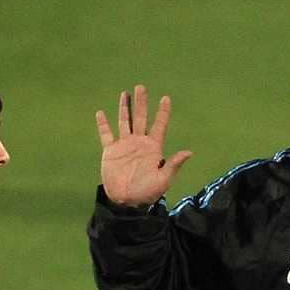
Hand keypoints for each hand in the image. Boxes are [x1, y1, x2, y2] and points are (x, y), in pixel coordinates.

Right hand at [96, 84, 193, 206]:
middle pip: (141, 118)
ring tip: (125, 93)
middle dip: (141, 103)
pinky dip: (103, 124)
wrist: (127, 202)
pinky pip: (106, 135)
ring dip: (124, 108)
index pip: (159, 125)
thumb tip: (189, 152)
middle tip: (141, 87)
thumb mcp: (164, 179)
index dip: (163, 112)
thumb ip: (174, 164)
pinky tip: (101, 113)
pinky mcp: (111, 151)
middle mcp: (139, 143)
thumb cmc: (148, 192)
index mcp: (153, 148)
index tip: (166, 98)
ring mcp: (125, 146)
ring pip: (124, 122)